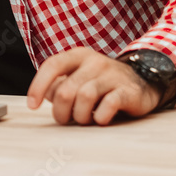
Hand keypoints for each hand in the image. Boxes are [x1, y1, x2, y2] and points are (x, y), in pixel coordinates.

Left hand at [26, 48, 161, 125]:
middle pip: (65, 90)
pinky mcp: (128, 91)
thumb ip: (60, 85)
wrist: (143, 81)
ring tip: (84, 119)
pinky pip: (108, 105)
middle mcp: (95, 62)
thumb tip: (44, 96)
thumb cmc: (102, 83)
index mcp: (79, 56)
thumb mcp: (79, 77)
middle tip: (65, 119)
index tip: (32, 106)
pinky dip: (100, 117)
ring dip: (79, 116)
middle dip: (60, 111)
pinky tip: (101, 119)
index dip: (38, 86)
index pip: (52, 65)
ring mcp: (112, 75)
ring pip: (84, 97)